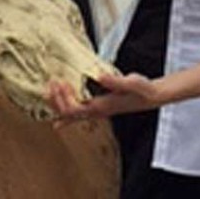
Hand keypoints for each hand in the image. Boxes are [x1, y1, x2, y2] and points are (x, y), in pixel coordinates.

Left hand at [46, 72, 164, 126]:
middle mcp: (97, 112)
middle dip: (56, 100)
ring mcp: (97, 112)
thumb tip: (99, 76)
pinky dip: (65, 118)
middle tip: (51, 83)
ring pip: (71, 116)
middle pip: (68, 113)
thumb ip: (116, 81)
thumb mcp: (132, 82)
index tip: (60, 82)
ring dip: (57, 106)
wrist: (151, 97)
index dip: (63, 98)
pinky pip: (78, 116)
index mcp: (101, 106)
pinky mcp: (99, 108)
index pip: (74, 109)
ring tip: (48, 93)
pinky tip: (57, 123)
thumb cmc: (142, 89)